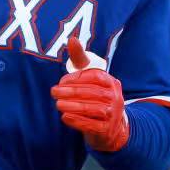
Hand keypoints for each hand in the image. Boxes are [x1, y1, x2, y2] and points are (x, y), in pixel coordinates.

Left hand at [50, 36, 128, 152]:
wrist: (111, 129)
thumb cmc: (95, 98)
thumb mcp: (89, 78)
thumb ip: (80, 59)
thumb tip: (71, 39)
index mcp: (111, 82)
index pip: (95, 77)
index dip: (77, 78)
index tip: (61, 82)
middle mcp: (115, 97)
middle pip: (92, 93)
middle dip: (71, 92)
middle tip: (54, 92)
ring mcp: (113, 115)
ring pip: (92, 109)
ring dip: (73, 106)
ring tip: (58, 104)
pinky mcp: (106, 130)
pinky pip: (91, 125)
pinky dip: (77, 121)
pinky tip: (64, 117)